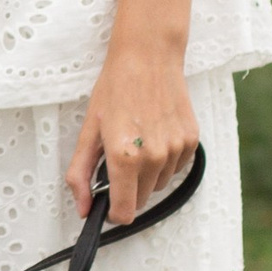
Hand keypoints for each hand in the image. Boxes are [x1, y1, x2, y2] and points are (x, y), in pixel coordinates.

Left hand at [67, 48, 199, 227]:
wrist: (148, 58)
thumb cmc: (114, 89)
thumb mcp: (88, 131)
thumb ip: (80, 174)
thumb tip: (82, 208)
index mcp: (124, 156)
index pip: (124, 212)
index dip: (113, 212)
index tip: (107, 203)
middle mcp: (154, 157)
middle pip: (140, 200)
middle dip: (126, 189)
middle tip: (116, 158)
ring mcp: (176, 150)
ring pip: (157, 184)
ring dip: (145, 174)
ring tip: (135, 140)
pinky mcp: (191, 142)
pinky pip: (174, 168)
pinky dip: (163, 161)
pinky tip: (153, 135)